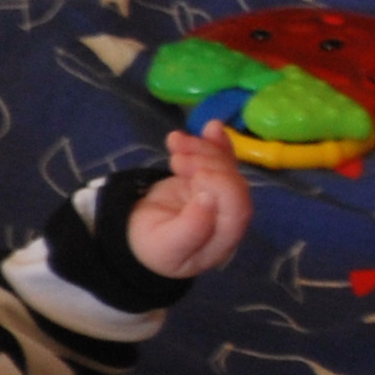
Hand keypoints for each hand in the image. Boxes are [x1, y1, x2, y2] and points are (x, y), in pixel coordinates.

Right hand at [129, 128, 250, 281]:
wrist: (138, 237)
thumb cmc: (153, 247)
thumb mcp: (166, 246)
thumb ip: (191, 228)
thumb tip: (209, 197)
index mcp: (224, 239)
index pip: (237, 210)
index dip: (223, 188)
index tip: (195, 175)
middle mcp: (230, 217)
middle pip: (233, 184)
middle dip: (209, 165)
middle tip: (176, 161)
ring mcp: (222, 196)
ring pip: (225, 166)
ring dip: (203, 149)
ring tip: (175, 142)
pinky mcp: (211, 180)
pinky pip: (220, 158)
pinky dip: (214, 141)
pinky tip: (210, 127)